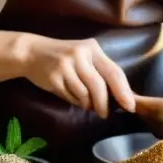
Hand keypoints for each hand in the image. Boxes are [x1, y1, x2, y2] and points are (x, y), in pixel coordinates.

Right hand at [21, 36, 135, 118]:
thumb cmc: (64, 58)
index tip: (130, 106)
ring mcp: (66, 65)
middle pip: (99, 85)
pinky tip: (70, 95)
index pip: (114, 71)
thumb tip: (120, 97)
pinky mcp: (54, 76)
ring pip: (84, 94)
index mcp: (93, 48)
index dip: (123, 91)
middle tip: (104, 114)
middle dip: (104, 104)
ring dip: (86, 103)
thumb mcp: (84, 57)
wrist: (32, 52)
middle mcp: (80, 54)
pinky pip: (70, 97)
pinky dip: (74, 101)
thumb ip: (100, 72)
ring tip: (84, 102)